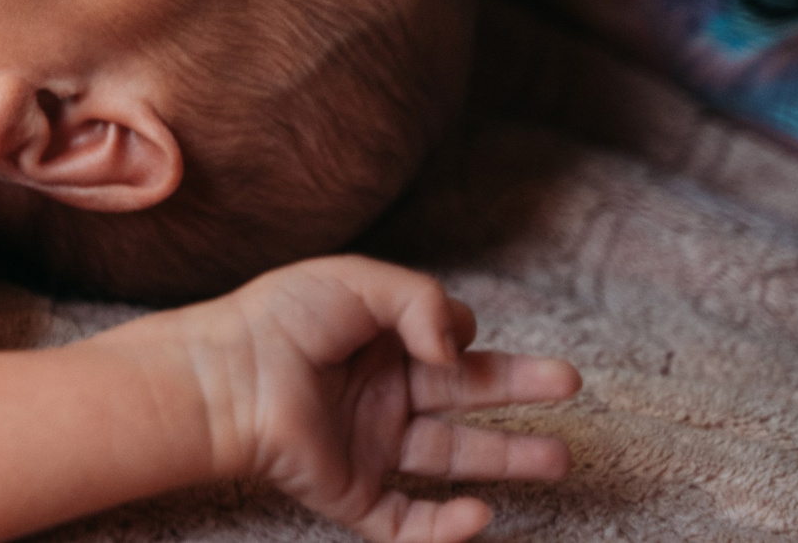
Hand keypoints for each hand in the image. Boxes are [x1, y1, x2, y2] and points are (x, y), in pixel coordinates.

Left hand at [193, 255, 578, 542]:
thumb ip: (421, 299)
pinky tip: (481, 513)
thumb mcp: (358, 280)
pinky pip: (408, 522)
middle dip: (520, 390)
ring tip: (561, 457)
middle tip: (569, 382)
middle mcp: (382, 396)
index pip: (444, 343)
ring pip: (452, 460)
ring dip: (509, 460)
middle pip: (465, 396)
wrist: (228, 376)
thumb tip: (460, 345)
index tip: (451, 330)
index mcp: (380, 345)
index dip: (458, 331)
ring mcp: (370, 447)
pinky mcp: (354, 493)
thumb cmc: (282, 319)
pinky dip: (446, 528)